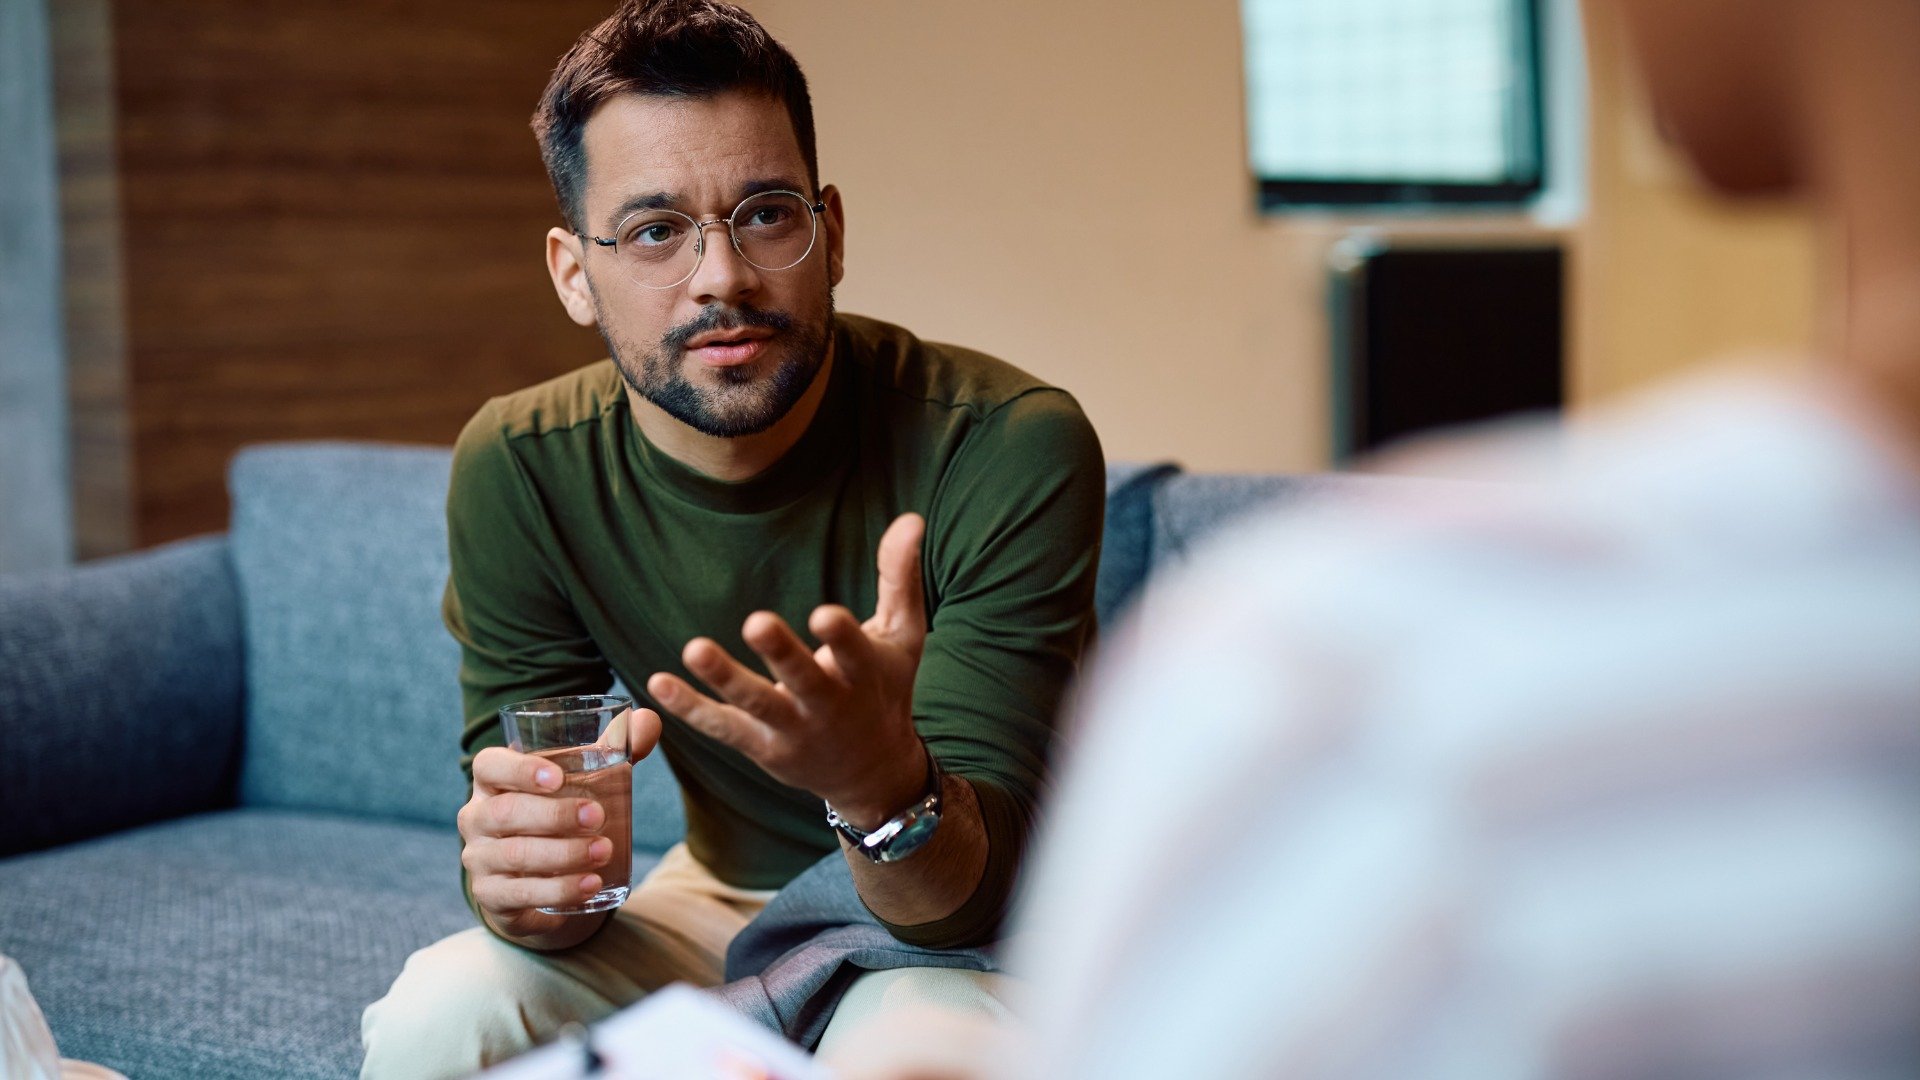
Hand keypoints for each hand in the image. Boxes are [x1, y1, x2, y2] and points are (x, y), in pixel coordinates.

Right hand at [457, 707, 661, 940]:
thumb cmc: (561, 809)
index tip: (558, 777)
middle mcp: (477, 817)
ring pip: (514, 855)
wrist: (541, 875)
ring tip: (604, 851)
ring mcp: (479, 858)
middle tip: (598, 817)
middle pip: (505, 812)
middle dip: (554, 815)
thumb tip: (647, 720)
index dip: (518, 769)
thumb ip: (614, 748)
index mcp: (493, 781)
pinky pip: (520, 894)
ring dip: (563, 854)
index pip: (489, 766)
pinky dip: (559, 889)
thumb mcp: (585, 778)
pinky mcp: (491, 896)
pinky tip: (591, 884)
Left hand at [648, 513, 929, 826]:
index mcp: (865, 675)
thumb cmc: (886, 688)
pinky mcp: (763, 747)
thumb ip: (900, 577)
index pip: (855, 653)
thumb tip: (911, 517)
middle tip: (757, 622)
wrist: (872, 772)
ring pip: (756, 705)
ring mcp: (794, 729)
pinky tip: (659, 683)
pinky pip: (723, 727)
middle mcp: (830, 705)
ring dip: (725, 678)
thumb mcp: (903, 636)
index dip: (841, 636)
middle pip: (804, 680)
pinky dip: (691, 708)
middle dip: (782, 654)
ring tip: (694, 648)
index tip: (825, 615)